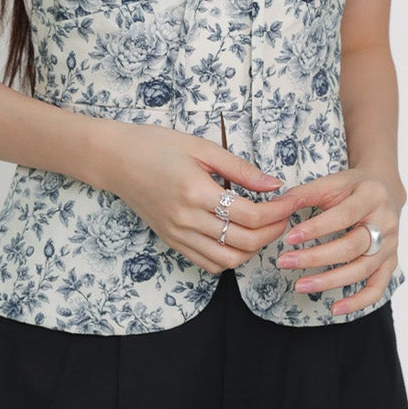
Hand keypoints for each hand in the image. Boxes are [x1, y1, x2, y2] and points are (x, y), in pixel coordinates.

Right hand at [99, 122, 296, 274]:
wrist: (115, 160)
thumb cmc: (156, 145)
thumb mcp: (202, 147)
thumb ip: (240, 169)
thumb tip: (275, 184)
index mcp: (195, 191)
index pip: (250, 215)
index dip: (279, 210)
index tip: (292, 199)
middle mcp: (186, 219)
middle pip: (244, 241)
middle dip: (274, 230)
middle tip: (285, 214)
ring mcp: (178, 234)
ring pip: (229, 259)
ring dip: (255, 248)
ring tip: (266, 227)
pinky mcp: (172, 241)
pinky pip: (209, 263)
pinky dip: (231, 257)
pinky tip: (240, 239)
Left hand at [272, 166, 403, 314]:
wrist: (386, 190)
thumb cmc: (354, 187)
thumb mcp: (332, 182)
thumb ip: (305, 193)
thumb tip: (276, 206)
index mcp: (372, 196)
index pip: (344, 215)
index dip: (316, 228)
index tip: (289, 238)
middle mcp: (386, 222)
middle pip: (352, 246)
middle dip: (316, 257)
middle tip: (286, 262)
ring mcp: (391, 244)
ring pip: (363, 269)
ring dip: (330, 281)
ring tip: (300, 285)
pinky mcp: (390, 262)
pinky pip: (378, 287)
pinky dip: (358, 301)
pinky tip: (335, 308)